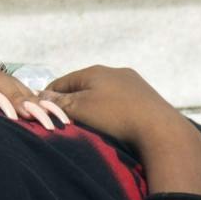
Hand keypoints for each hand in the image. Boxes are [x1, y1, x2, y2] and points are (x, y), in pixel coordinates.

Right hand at [40, 64, 187, 151]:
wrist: (160, 128)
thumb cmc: (115, 116)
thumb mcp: (81, 109)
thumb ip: (59, 102)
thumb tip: (40, 95)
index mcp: (95, 71)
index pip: (63, 81)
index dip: (49, 95)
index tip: (42, 110)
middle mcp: (114, 71)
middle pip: (84, 85)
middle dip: (72, 100)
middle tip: (63, 118)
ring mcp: (133, 83)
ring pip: (103, 92)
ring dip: (93, 105)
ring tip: (88, 122)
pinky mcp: (146, 97)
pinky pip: (120, 101)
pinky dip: (110, 109)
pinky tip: (112, 122)